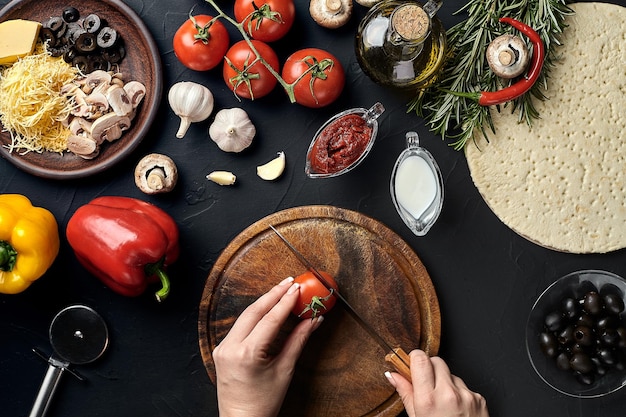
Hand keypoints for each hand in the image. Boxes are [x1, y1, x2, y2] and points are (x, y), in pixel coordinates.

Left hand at [213, 277, 322, 416]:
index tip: (298, 289)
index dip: (286, 301)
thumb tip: (313, 321)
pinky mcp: (222, 349)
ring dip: (264, 302)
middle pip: (254, 311)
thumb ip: (298, 341)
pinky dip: (255, 315)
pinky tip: (267, 308)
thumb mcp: (285, 370)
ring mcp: (223, 347)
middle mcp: (231, 347)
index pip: (270, 319)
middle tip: (291, 282)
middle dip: (274, 294)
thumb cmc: (263, 403)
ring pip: (245, 315)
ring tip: (282, 290)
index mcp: (247, 353)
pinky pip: (240, 325)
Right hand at [385, 349, 488, 416]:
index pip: (420, 359)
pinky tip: (456, 409)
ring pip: (451, 374)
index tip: (411, 362)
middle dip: (429, 368)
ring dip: (445, 382)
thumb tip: (393, 376)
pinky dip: (459, 393)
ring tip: (443, 403)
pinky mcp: (479, 398)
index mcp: (428, 400)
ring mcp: (466, 395)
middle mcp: (449, 394)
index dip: (414, 358)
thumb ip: (405, 393)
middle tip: (425, 383)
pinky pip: (465, 386)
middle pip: (436, 361)